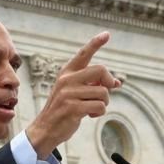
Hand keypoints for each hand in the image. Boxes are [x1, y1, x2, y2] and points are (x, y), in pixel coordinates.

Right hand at [25, 31, 118, 153]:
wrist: (45, 129)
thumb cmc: (64, 109)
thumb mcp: (75, 92)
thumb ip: (92, 84)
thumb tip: (117, 83)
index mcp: (67, 73)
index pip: (83, 54)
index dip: (95, 43)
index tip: (107, 34)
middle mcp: (67, 79)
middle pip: (100, 70)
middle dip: (108, 82)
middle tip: (106, 92)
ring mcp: (68, 93)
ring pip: (103, 92)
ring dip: (103, 103)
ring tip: (91, 108)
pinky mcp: (72, 107)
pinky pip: (100, 106)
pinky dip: (99, 112)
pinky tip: (89, 115)